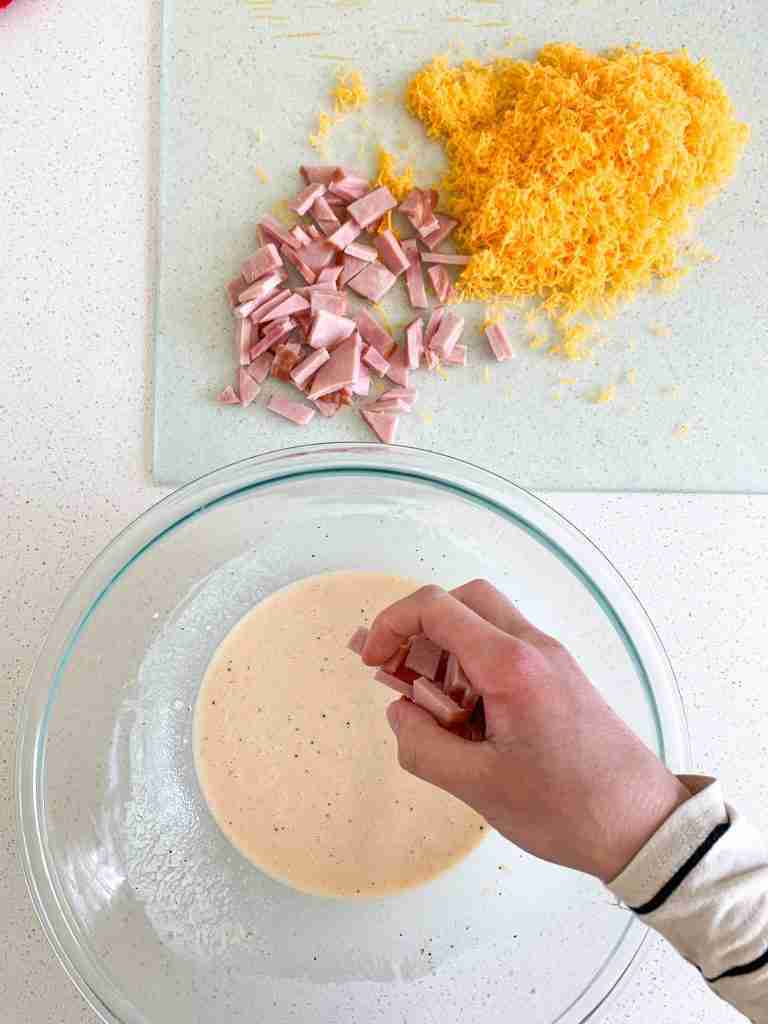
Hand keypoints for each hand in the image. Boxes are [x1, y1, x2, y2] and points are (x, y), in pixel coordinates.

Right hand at [362, 581, 689, 881]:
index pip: (436, 607)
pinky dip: (475, 668)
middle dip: (421, 628)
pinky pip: (507, 650)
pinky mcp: (561, 678)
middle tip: (401, 675)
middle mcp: (534, 648)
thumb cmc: (565, 808)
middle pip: (464, 599)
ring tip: (435, 710)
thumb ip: (423, 745)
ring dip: (449, 651)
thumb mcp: (477, 787)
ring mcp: (552, 660)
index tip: (373, 663)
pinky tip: (469, 719)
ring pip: (487, 622)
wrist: (643, 825)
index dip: (391, 624)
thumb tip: (400, 712)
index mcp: (511, 665)